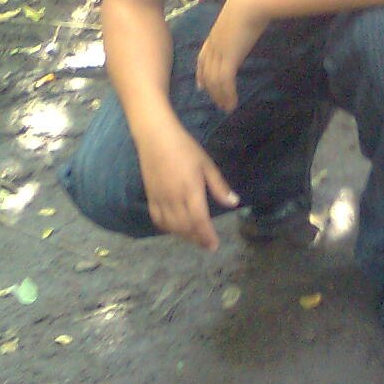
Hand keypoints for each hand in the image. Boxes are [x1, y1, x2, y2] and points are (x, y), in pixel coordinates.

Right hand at [138, 124, 237, 250]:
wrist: (156, 137)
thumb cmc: (185, 148)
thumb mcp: (207, 164)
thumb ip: (219, 186)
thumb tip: (233, 202)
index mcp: (191, 190)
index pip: (200, 221)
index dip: (207, 236)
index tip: (214, 245)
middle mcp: (174, 198)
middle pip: (186, 227)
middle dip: (197, 239)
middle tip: (206, 243)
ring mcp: (160, 198)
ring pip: (171, 226)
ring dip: (183, 235)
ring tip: (194, 237)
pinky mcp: (150, 196)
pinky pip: (158, 219)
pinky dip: (167, 228)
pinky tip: (174, 228)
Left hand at [196, 0, 271, 111]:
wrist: (251, 1)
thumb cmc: (251, 2)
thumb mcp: (240, 16)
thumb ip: (239, 24)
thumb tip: (247, 26)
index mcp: (215, 35)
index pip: (203, 58)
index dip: (201, 73)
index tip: (201, 85)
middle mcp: (213, 45)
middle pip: (207, 72)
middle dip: (210, 90)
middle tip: (216, 102)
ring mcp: (219, 52)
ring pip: (214, 81)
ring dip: (220, 96)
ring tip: (226, 108)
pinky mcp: (229, 58)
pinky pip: (225, 82)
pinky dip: (228, 95)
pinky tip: (233, 103)